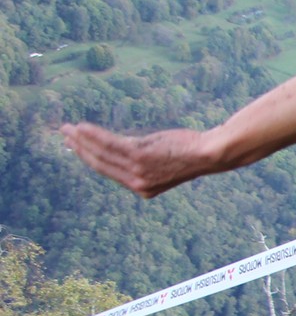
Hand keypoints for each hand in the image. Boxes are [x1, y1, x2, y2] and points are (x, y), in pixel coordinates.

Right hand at [58, 122, 219, 197]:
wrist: (210, 154)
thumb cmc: (191, 154)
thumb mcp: (164, 161)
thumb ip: (143, 159)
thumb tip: (126, 147)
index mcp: (143, 188)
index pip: (110, 172)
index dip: (90, 159)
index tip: (77, 147)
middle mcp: (137, 183)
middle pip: (100, 164)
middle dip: (79, 149)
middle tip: (65, 136)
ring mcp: (137, 171)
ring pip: (101, 154)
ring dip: (81, 140)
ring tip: (68, 129)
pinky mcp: (139, 157)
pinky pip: (110, 144)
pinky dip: (94, 135)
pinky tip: (83, 127)